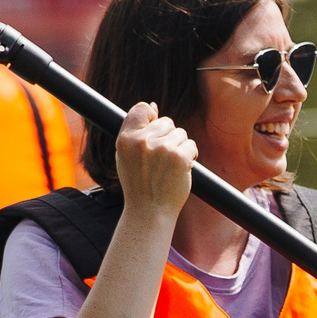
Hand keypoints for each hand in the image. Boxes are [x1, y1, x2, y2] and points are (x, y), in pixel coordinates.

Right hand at [112, 101, 196, 216]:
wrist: (149, 211)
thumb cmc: (138, 184)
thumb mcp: (126, 156)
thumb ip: (136, 132)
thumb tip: (153, 106)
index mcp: (125, 139)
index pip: (141, 109)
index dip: (151, 116)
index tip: (155, 131)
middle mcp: (142, 141)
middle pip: (166, 121)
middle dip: (168, 137)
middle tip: (162, 159)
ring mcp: (161, 149)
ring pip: (180, 133)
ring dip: (180, 147)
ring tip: (170, 166)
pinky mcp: (179, 157)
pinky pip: (191, 145)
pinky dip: (190, 156)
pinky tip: (182, 168)